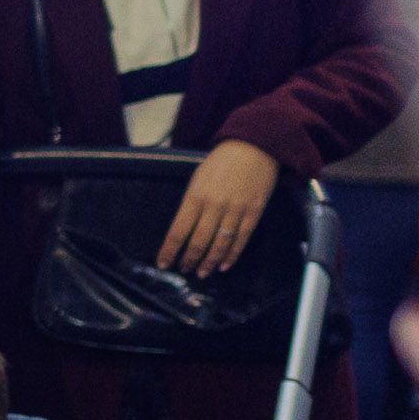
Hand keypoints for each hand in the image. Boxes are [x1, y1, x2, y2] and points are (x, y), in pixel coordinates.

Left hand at [155, 138, 278, 274]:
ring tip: (202, 273)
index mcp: (195, 196)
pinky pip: (241, 239)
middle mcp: (214, 206)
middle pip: (198, 242)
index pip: (178, 231)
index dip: (169, 251)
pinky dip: (232, 255)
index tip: (163, 263)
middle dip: (189, 260)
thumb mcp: (198, 178)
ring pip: (220, 244)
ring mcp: (235, 210)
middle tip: (184, 270)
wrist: (255, 147)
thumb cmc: (222, 161)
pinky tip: (224, 265)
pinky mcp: (253, 213)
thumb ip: (191, 202)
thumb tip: (184, 227)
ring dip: (209, 262)